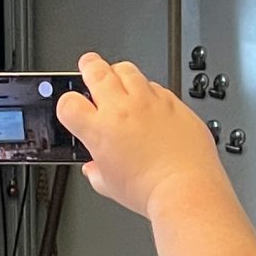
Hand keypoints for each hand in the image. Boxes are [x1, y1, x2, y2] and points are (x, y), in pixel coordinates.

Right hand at [54, 54, 230, 221]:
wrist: (187, 188)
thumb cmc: (150, 190)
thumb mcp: (109, 186)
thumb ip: (97, 172)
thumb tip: (95, 168)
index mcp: (99, 129)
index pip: (69, 103)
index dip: (68, 103)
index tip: (74, 106)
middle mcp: (123, 109)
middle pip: (97, 72)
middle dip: (89, 66)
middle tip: (88, 65)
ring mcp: (150, 102)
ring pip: (128, 70)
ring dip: (119, 72)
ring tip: (118, 77)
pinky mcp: (175, 103)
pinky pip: (157, 86)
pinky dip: (149, 90)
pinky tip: (150, 101)